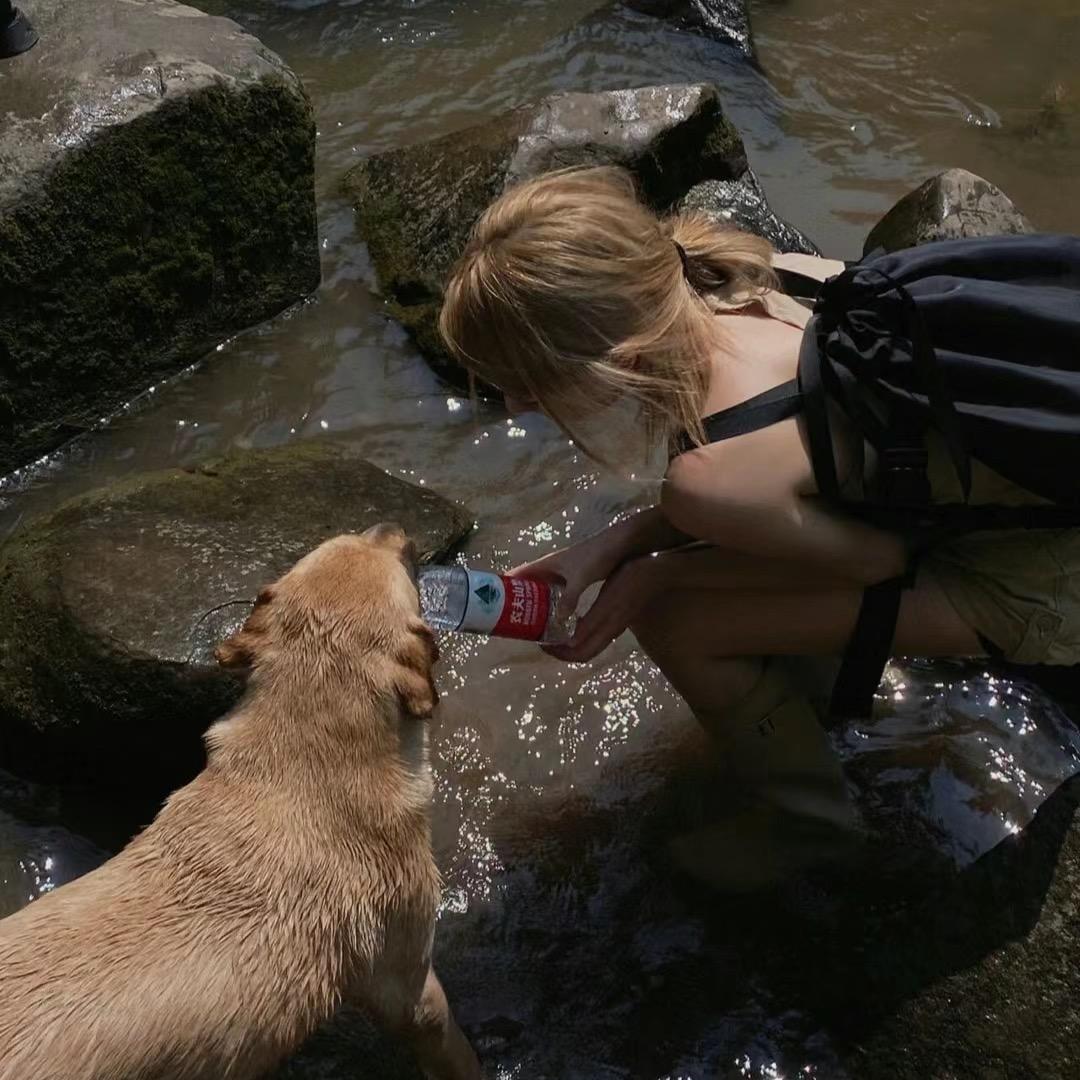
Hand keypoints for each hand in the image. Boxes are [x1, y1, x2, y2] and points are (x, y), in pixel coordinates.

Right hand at [508, 528, 631, 620]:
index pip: (517, 574)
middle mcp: (549, 568)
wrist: (618, 545)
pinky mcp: (571, 579)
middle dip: (515, 599)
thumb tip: (558, 620)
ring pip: (539, 590)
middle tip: (506, 618)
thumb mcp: (581, 578)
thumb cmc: (596, 556)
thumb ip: (569, 598)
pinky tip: (549, 617)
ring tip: (524, 621)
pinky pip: (552, 593)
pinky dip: (547, 603)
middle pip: (525, 584)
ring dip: (531, 602)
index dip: (503, 584)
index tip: (490, 600)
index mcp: (546, 564)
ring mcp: (560, 573)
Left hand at [543, 556, 660, 663]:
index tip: (542, 643)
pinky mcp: (617, 615)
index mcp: (608, 630)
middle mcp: (611, 632)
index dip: (559, 654)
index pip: (580, 655)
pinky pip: (595, 631)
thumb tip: (570, 644)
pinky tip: (572, 617)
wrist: (655, 570)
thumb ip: (590, 623)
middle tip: (543, 636)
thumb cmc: (629, 582)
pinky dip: (579, 630)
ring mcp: (615, 625)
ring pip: (588, 643)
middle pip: (582, 652)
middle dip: (560, 649)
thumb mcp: (607, 601)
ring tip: (552, 628)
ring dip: (569, 641)